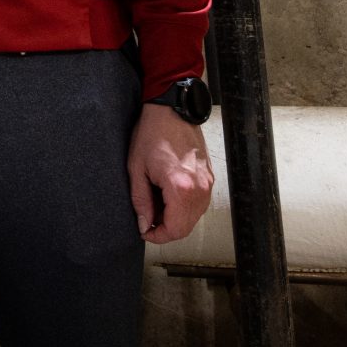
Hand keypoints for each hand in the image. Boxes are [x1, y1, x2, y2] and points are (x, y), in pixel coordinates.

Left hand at [129, 102, 213, 243]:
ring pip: (194, 217)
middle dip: (166, 229)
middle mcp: (200, 189)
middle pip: (186, 227)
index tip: (144, 230)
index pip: (175, 230)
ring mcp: (208, 183)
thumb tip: (144, 224)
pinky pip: (199, 204)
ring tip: (157, 204)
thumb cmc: (152, 134)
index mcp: (181, 188)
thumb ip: (141, 201)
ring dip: (176, 219)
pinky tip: (168, 196)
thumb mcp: (137, 169)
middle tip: (147, 218)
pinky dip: (184, 207)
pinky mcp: (209, 178)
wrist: (172, 110)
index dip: (158, 236)